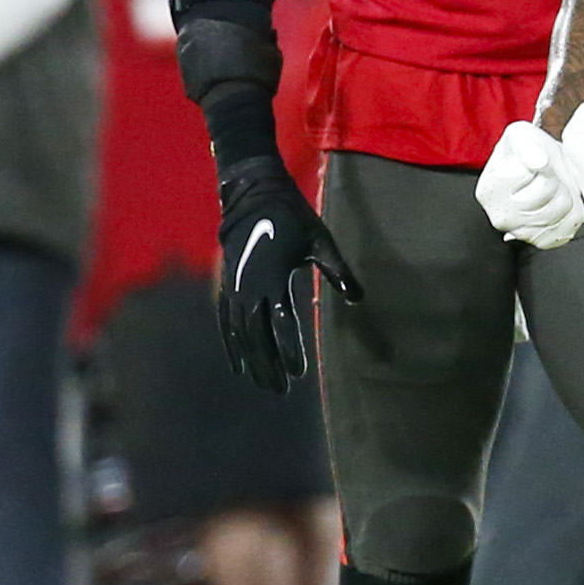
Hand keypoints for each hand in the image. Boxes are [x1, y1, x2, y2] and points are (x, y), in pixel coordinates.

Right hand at [214, 155, 359, 393]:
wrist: (254, 194)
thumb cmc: (293, 217)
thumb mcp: (320, 240)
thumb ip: (338, 270)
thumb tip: (358, 298)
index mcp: (274, 275)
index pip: (281, 323)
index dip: (289, 350)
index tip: (300, 372)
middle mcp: (250, 285)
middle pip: (257, 335)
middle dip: (268, 364)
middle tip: (281, 390)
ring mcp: (235, 286)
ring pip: (240, 333)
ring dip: (252, 361)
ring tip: (266, 384)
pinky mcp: (226, 285)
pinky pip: (226, 322)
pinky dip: (232, 346)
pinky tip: (239, 367)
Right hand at [476, 121, 583, 248]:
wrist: (538, 165)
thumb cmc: (527, 150)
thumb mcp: (522, 135)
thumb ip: (528, 146)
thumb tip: (539, 163)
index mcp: (490, 191)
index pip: (541, 182)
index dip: (548, 169)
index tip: (538, 164)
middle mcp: (500, 217)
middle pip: (552, 200)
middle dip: (558, 183)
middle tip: (548, 177)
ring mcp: (520, 233)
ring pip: (562, 215)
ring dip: (566, 197)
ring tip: (553, 188)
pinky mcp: (538, 241)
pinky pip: (566, 231)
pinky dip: (570, 216)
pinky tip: (558, 203)